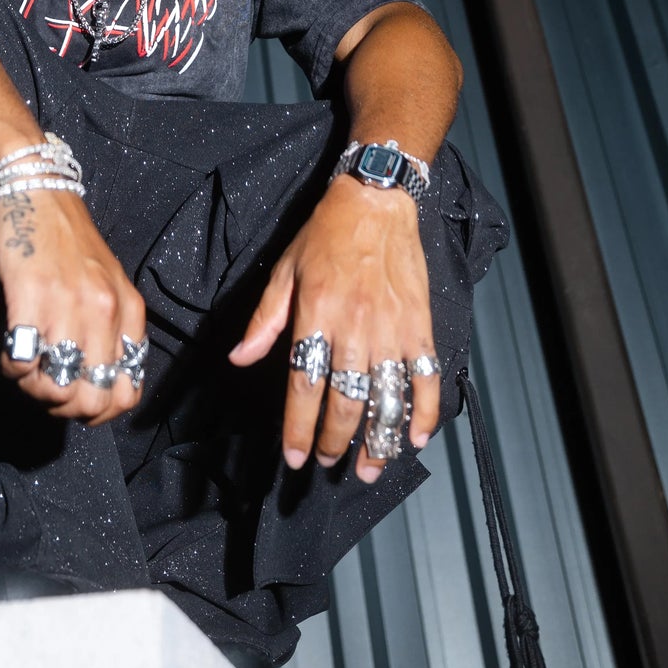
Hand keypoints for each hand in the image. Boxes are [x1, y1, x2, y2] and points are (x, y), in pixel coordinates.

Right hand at [0, 187, 146, 426]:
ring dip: (33, 390)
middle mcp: (104, 312)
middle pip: (91, 402)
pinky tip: (9, 351)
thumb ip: (112, 331)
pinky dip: (12, 369)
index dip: (100, 412)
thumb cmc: (70, 242)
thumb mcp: (110, 284)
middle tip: (46, 387)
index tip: (77, 400)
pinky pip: (21, 362)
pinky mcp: (30, 296)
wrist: (40, 193)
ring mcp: (68, 305)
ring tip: (25, 369)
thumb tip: (96, 385)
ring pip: (55, 389)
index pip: (127, 393)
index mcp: (129, 312)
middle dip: (64, 409)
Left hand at [228, 176, 439, 480]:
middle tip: (327, 461)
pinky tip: (415, 437)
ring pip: (386, 397)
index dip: (299, 427)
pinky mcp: (420, 324)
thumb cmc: (325, 233)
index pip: (305, 383)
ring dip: (378, 440)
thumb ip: (265, 320)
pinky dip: (425, 412)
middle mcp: (355, 324)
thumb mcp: (285, 270)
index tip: (294, 456)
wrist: (376, 200)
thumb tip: (240, 359)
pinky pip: (427, 377)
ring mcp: (392, 327)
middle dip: (335, 440)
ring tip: (367, 467)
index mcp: (316, 311)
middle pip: (345, 399)